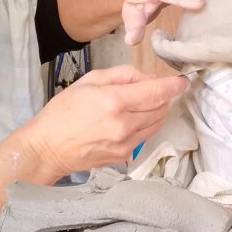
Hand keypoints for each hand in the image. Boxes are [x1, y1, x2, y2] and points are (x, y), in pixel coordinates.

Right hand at [18, 64, 187, 179]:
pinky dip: (146, 125)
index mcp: (114, 101)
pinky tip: (131, 120)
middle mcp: (124, 124)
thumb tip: (150, 78)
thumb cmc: (64, 110)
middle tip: (151, 89)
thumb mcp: (90, 80)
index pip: (157, 92)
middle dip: (163, 96)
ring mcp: (126, 143)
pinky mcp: (125, 156)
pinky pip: (146, 136)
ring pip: (157, 123)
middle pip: (161, 108)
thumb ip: (123, 75)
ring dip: (157, 111)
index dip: (175, 86)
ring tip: (140, 104)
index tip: (183, 81)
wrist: (48, 148)